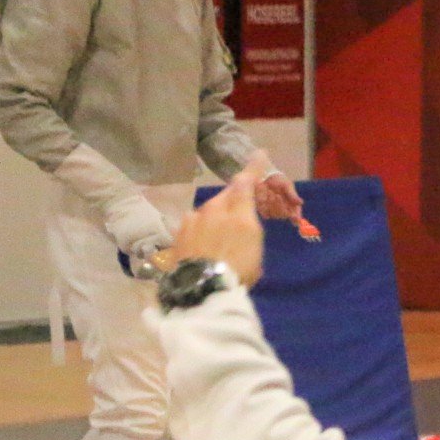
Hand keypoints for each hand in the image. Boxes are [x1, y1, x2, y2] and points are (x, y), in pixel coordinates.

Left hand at [170, 156, 268, 288]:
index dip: (253, 168)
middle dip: (233, 201)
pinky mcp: (179, 234)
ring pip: (208, 213)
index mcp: (236, 213)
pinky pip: (194, 226)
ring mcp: (192, 221)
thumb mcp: (253, 245)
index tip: (260, 152)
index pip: (245, 184)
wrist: (201, 287)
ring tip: (220, 242)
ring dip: (215, 221)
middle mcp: (212, 210)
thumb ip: (250, 223)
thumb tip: (243, 213)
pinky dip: (200, 233)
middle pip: (225, 198)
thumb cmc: (237, 269)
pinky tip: (204, 250)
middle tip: (240, 217)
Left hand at [254, 172, 304, 222]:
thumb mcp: (286, 185)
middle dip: (280, 205)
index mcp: (292, 206)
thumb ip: (292, 195)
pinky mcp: (264, 211)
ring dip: (271, 202)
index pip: (296, 216)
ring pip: (274, 213)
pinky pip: (264, 212)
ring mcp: (274, 212)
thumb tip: (301, 203)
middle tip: (277, 195)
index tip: (294, 217)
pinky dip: (264, 203)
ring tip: (270, 191)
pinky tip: (264, 194)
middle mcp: (284, 211)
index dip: (295, 218)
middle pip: (284, 215)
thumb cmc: (278, 180)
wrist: (263, 176)